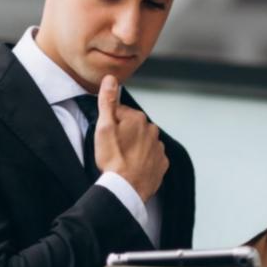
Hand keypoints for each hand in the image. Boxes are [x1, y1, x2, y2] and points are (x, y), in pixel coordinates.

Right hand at [94, 74, 167, 200]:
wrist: (126, 188)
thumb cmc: (112, 158)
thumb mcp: (103, 127)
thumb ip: (107, 101)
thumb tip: (111, 78)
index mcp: (137, 118)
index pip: (119, 114)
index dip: (110, 125)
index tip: (106, 138)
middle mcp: (152, 130)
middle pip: (133, 128)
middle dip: (123, 135)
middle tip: (113, 150)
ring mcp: (159, 148)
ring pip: (143, 142)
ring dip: (134, 148)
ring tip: (122, 160)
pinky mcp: (162, 164)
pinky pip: (151, 158)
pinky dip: (143, 161)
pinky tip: (133, 168)